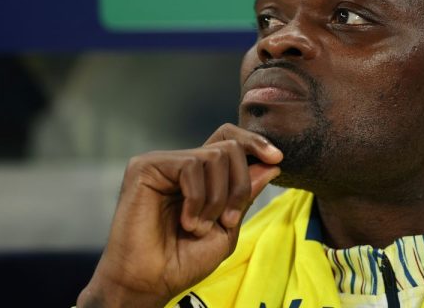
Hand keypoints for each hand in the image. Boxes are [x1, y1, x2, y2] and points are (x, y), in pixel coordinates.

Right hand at [77, 124, 282, 307]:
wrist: (152, 282)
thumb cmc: (183, 261)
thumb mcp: (228, 227)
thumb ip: (247, 194)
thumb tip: (273, 163)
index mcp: (201, 176)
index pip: (230, 140)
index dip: (255, 142)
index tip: (277, 159)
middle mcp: (182, 164)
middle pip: (229, 146)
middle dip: (239, 185)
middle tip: (226, 219)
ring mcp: (163, 163)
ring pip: (215, 156)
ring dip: (217, 198)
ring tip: (199, 226)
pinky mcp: (146, 167)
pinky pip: (191, 165)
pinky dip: (198, 198)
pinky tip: (187, 221)